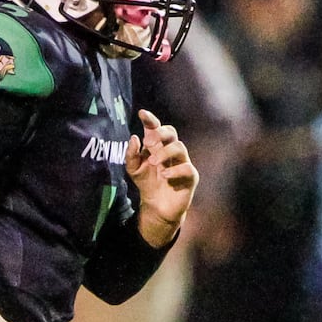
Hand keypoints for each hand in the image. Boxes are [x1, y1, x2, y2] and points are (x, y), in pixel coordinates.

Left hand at [125, 109, 196, 246]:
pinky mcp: (190, 177)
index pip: (156, 128)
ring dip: (165, 153)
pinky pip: (187, 168)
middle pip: (172, 132)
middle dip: (161, 133)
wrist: (157, 207)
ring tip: (153, 163)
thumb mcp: (133, 170)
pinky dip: (175, 170)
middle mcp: (171, 151)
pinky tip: (165, 175)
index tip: (142, 114)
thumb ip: (131, 155)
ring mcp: (182, 162)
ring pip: (179, 147)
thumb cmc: (147, 184)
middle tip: (149, 142)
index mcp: (157, 146)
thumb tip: (134, 137)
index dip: (150, 119)